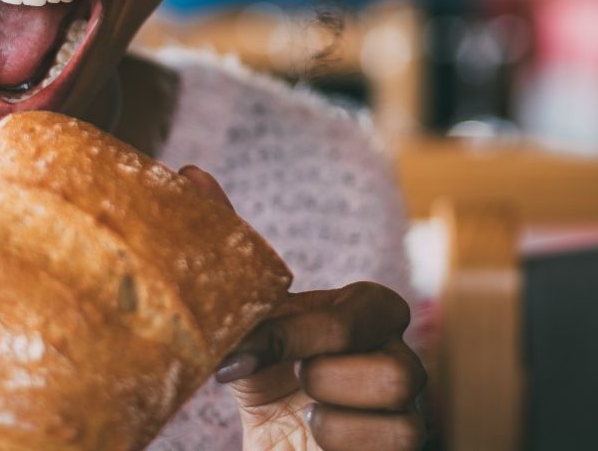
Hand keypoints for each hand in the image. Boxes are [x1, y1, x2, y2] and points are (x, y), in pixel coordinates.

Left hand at [179, 167, 424, 450]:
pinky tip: (314, 436)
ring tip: (300, 409)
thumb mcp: (245, 322)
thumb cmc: (264, 383)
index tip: (246, 350)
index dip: (310, 325)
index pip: (375, 304)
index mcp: (361, 321)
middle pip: (394, 336)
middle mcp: (393, 356)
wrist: (272, 450)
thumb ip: (228, 253)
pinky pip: (400, 435)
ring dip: (332, 400)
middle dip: (320, 355)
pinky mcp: (401, 443)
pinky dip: (344, 437)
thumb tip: (192, 174)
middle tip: (281, 376)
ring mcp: (405, 405)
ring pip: (401, 385)